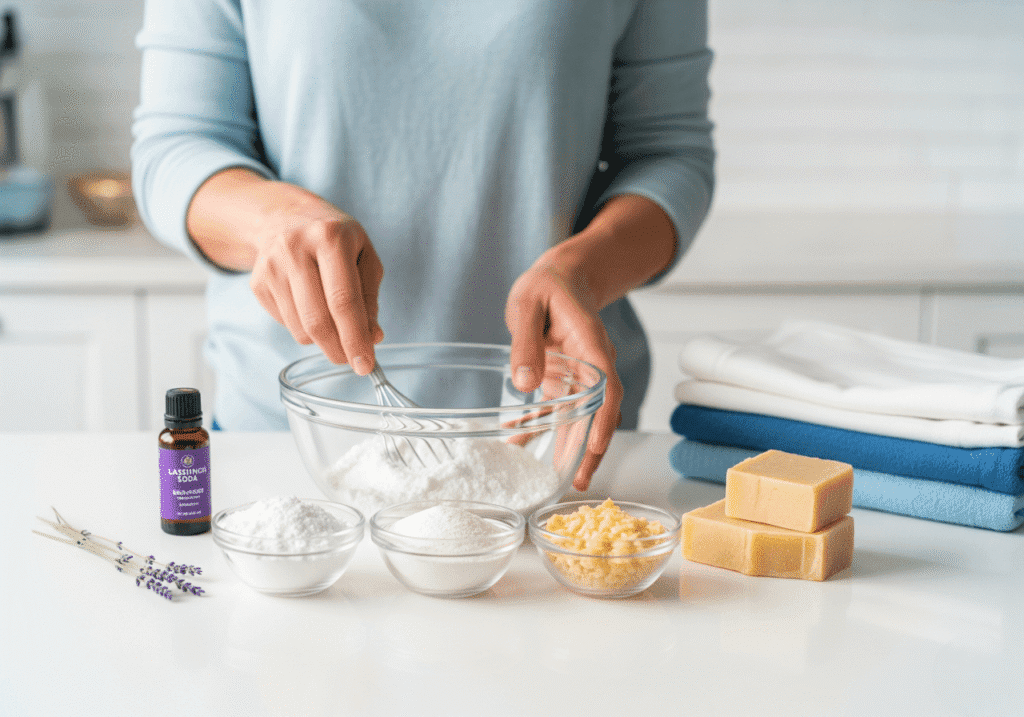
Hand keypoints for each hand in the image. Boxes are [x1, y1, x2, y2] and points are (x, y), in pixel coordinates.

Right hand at [249, 193, 384, 371]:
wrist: (284, 216)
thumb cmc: (334, 238)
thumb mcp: (363, 255)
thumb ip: (370, 297)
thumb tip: (372, 337)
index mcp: (330, 238)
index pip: (344, 300)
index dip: (355, 338)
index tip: (365, 365)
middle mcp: (295, 249)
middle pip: (318, 319)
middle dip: (338, 349)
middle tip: (352, 361)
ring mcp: (271, 266)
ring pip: (300, 328)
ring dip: (322, 341)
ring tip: (335, 326)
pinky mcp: (257, 282)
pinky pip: (286, 324)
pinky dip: (304, 329)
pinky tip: (311, 307)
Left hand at [505, 260, 623, 490]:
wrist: (560, 278)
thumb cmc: (546, 285)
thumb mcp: (528, 304)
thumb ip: (526, 341)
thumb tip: (524, 383)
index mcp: (590, 342)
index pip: (607, 385)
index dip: (604, 417)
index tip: (596, 445)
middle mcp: (592, 364)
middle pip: (600, 411)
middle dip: (592, 448)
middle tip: (582, 482)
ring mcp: (580, 375)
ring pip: (582, 416)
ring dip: (571, 446)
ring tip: (559, 479)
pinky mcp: (564, 379)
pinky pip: (558, 408)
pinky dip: (542, 426)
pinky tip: (520, 443)